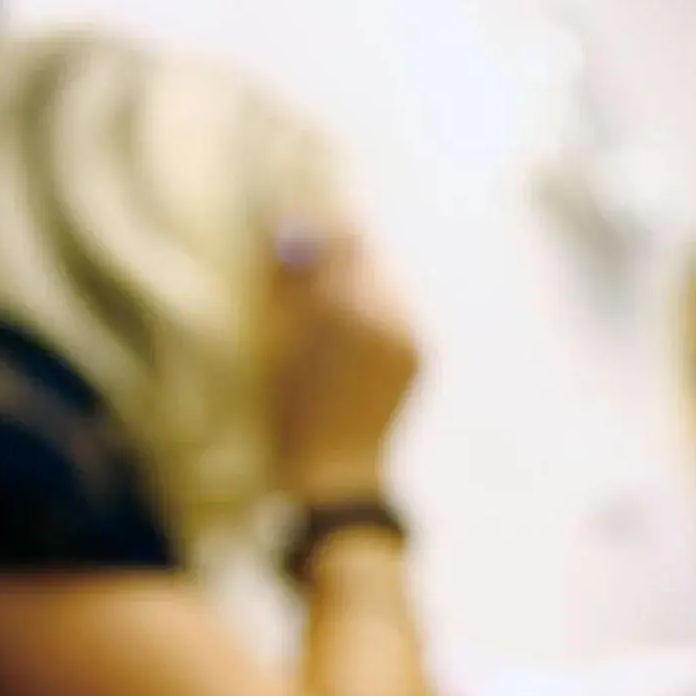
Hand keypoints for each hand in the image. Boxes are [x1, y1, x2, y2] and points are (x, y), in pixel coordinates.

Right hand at [269, 224, 420, 505]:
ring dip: (358, 279)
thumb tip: (291, 229)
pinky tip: (351, 333)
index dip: (316, 225)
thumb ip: (287, 278)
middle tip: (308, 260)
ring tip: (328, 302)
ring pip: (386, 279)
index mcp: (347, 303)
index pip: (340, 234)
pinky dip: (375, 309)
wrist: (337, 470)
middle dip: (339, 249)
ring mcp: (411, 332)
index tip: (293, 231)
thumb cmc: (290, 408)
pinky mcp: (421, 353)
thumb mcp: (274, 337)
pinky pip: (398, 310)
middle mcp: (390, 311)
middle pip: (368, 251)